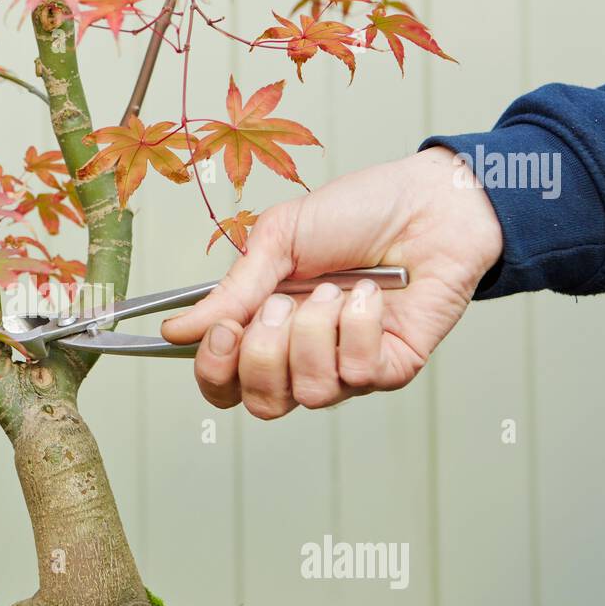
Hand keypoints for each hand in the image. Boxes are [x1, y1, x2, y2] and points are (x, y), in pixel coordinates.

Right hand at [161, 147, 502, 418]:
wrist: (427, 202)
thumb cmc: (356, 214)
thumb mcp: (278, 240)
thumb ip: (232, 290)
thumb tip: (177, 330)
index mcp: (264, 328)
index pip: (223, 383)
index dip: (215, 369)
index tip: (225, 329)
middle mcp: (301, 357)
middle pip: (261, 403)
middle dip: (265, 354)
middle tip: (283, 304)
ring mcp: (346, 367)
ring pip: (311, 393)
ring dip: (316, 334)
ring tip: (333, 291)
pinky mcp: (389, 368)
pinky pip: (358, 372)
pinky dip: (359, 326)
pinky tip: (370, 294)